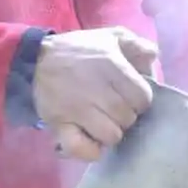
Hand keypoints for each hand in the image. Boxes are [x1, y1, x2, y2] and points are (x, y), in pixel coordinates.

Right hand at [33, 27, 157, 161]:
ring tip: (103, 123)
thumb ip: (137, 44)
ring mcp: (77, 109)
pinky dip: (90, 151)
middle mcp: (97, 89)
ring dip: (110, 133)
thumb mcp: (110, 37)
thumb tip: (153, 59)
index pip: (143, 98)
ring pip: (111, 136)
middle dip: (125, 117)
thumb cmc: (78, 50)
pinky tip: (92, 142)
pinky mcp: (59, 124)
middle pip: (128, 118)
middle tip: (114, 110)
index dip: (140, 101)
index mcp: (112, 66)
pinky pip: (81, 148)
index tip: (130, 98)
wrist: (35, 60)